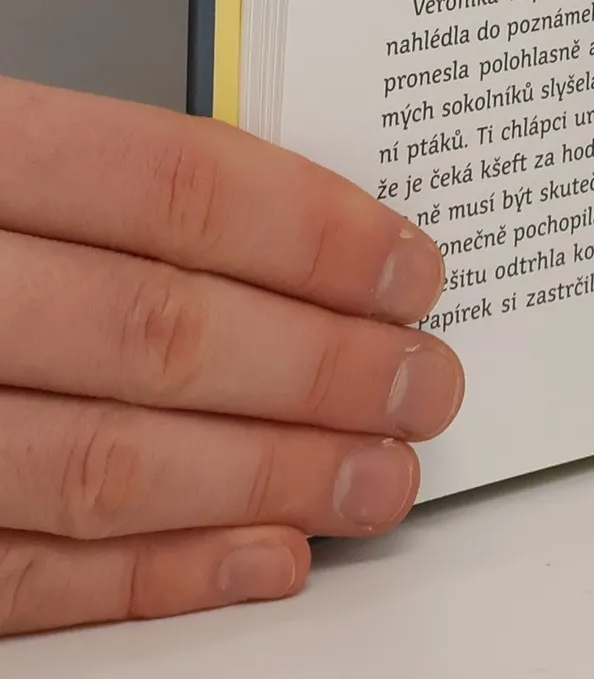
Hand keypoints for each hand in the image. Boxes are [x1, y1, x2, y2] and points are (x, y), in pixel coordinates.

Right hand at [0, 76, 462, 634]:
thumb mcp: (1, 143)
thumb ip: (118, 186)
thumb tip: (309, 233)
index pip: (171, 188)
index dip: (312, 232)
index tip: (411, 268)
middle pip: (157, 332)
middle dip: (319, 369)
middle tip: (425, 385)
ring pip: (104, 464)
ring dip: (268, 480)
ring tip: (381, 478)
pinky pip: (22, 577)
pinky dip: (158, 576)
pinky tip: (266, 559)